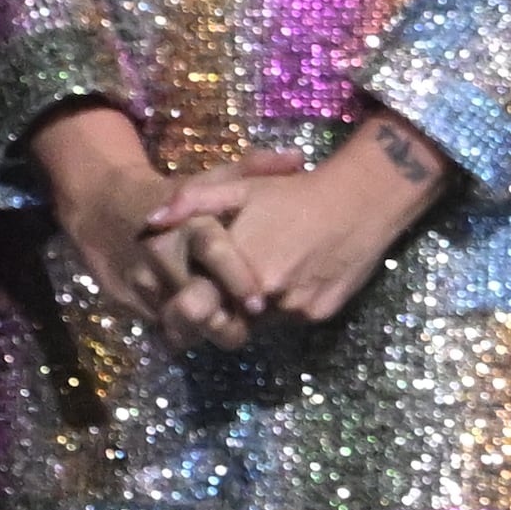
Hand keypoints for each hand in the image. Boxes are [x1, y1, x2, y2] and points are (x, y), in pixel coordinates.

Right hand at [27, 105, 290, 351]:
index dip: (237, 278)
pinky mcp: (132, 306)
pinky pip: (166, 330)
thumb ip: (252, 170)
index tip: (259, 302)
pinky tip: (202, 325)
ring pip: (181, 324)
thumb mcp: (207, 180)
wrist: (103, 208)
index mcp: (186, 222)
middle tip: (247, 326)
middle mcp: (162, 254)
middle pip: (196, 301)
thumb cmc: (170, 195)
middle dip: (226, 319)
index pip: (211, 250)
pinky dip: (187, 332)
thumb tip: (298, 158)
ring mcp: (144, 283)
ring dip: (207, 330)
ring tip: (230, 328)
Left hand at [141, 113, 457, 326]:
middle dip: (221, 306)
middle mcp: (266, 295)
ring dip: (253, 306)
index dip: (190, 302)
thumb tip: (150, 222)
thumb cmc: (293, 192)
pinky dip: (282, 305)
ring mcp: (295, 309)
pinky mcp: (319, 316)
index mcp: (240, 264)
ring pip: (260, 321)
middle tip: (223, 285)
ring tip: (261, 274)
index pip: (201, 302)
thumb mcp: (240, 188)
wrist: (360, 202)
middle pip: (230, 316)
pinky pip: (288, 319)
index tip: (184, 298)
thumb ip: (191, 204)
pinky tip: (290, 275)